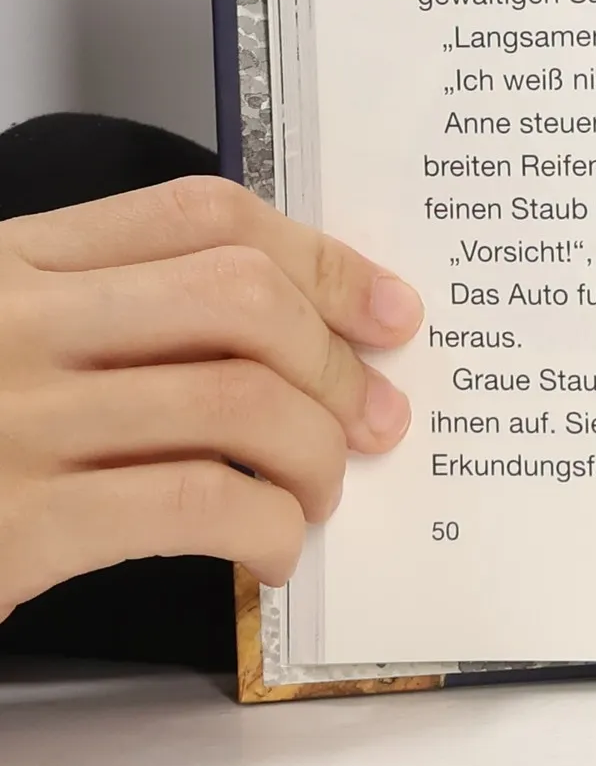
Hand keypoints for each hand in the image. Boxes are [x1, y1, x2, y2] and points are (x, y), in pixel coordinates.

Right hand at [0, 176, 420, 621]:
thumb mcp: (1, 337)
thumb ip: (108, 312)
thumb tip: (299, 330)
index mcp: (7, 261)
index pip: (200, 215)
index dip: (320, 258)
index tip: (387, 310)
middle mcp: (11, 322)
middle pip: (238, 299)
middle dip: (335, 362)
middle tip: (373, 417)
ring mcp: (9, 421)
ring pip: (238, 403)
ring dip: (316, 454)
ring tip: (319, 492)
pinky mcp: (14, 528)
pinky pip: (196, 505)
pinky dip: (268, 527)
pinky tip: (271, 550)